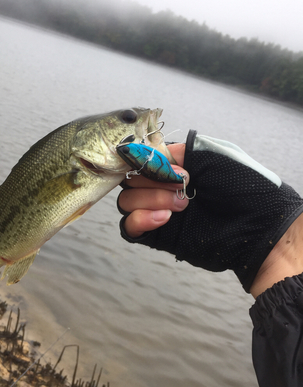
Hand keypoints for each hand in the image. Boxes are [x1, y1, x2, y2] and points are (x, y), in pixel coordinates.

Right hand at [118, 130, 302, 293]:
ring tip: (181, 205)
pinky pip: (129, 227)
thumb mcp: (210, 155)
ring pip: (127, 202)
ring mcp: (159, 211)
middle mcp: (163, 187)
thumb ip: (176, 151)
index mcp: (175, 166)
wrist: (258, 225)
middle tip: (182, 185)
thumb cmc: (243, 185)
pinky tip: (164, 218)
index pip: (139, 159)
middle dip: (150, 180)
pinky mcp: (159, 235)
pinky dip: (140, 219)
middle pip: (130, 180)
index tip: (155, 162)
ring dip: (149, 199)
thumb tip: (145, 152)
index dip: (140, 158)